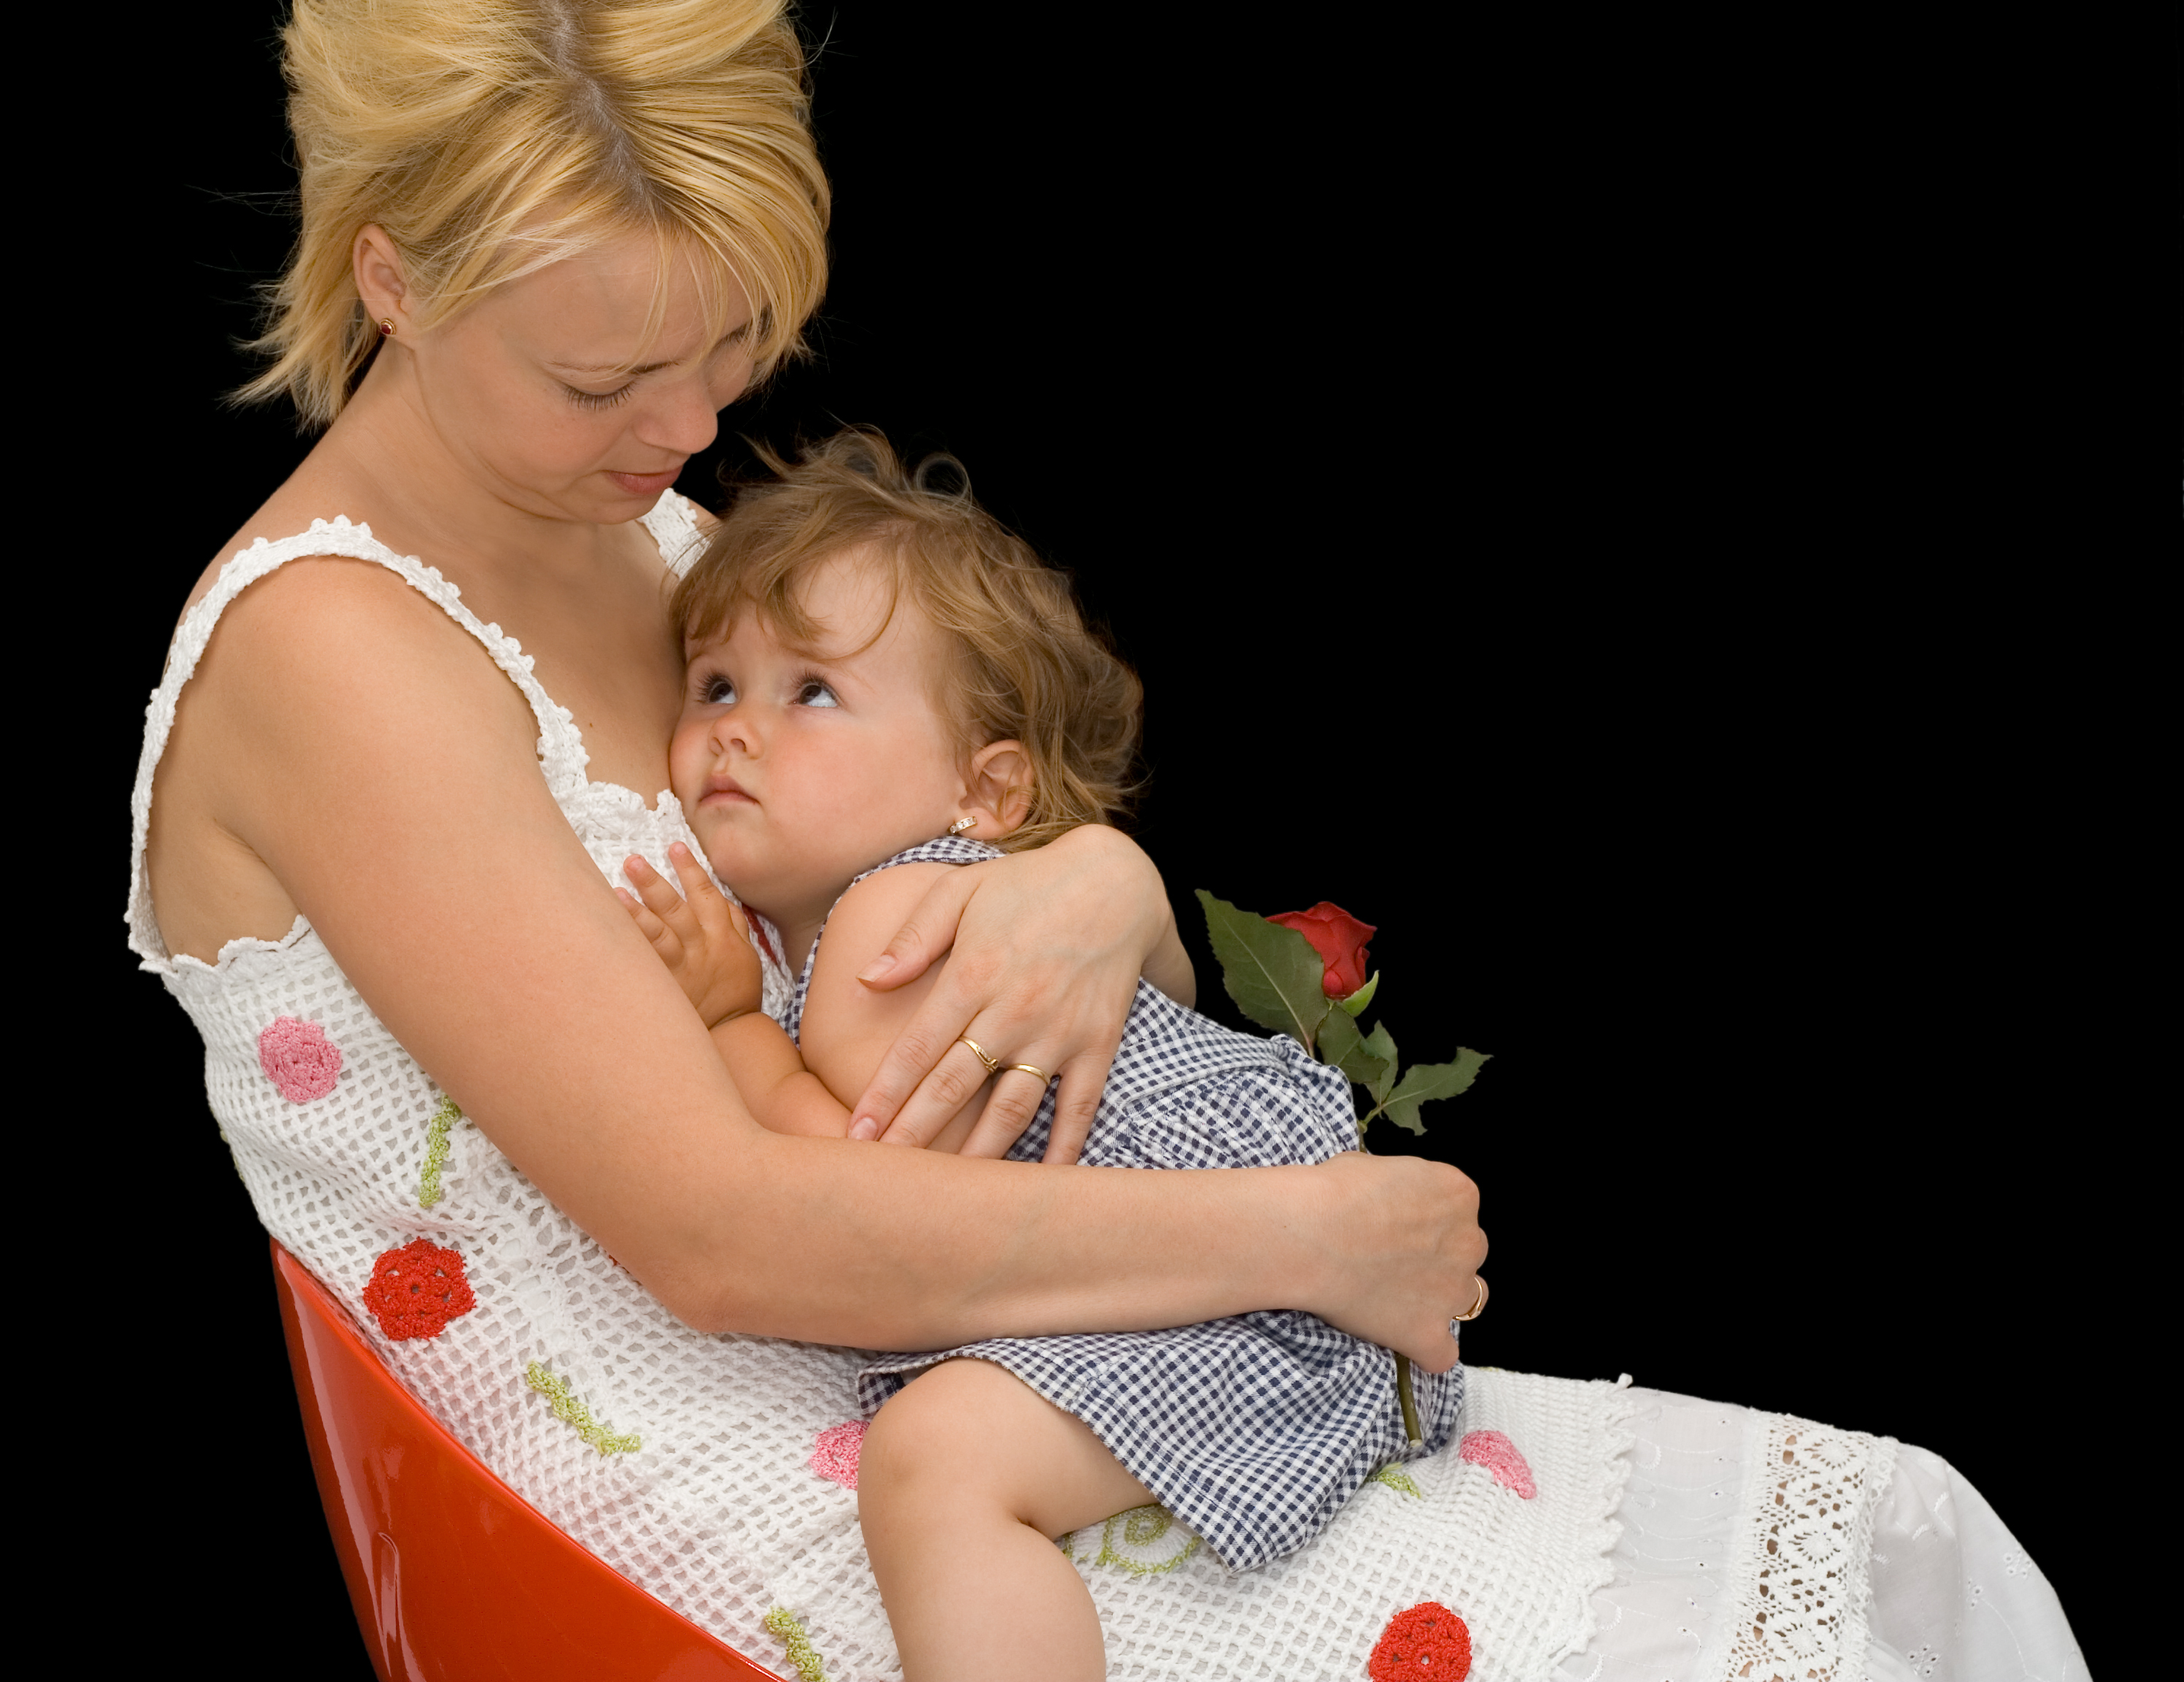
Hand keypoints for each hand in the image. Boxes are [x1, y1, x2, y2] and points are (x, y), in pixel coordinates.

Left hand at [617, 843, 763, 1027]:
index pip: (707, 896)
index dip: (691, 871)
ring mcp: (683, 968)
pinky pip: (648, 962)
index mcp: (723, 937)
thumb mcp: (747, 957)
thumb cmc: (738, 993)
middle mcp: (702, 948)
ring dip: (637, 911)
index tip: (675, 847)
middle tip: (633, 861)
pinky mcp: (667, 987)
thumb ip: (735, 926)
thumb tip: (722, 899)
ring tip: (616, 892)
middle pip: (677, 910)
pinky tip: (612, 930)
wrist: (733, 1033)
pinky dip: (632, 943)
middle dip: (655, 883)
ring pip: (660, 934)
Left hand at [846, 826, 1173, 1160]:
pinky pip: (1078, 1108)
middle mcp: (1013, 1010)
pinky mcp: (1097, 1044)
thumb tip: (866, 979)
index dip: (884, 1095)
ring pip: (1010, 1110)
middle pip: (953, 1088)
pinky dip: (1061, 1149)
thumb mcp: (961, 889)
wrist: (1116, 883)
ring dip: (975, 1155)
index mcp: (972, 974)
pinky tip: (1040, 1186)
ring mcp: (1059, 1033)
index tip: (855, 1133)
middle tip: (880, 1177)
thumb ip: (914, 935)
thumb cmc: (1026, 886)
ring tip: (945, 1195)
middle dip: (913, 1136)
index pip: (918, 1049)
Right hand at [1305, 1153, 1487, 1373]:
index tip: (1394, 1223)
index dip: (1424, 1218)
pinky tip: (1402, 1339)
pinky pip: (1443, 1354)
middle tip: (1392, 1258)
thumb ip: (1401, 1189)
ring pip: (1466, 1299)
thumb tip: (1390, 1201)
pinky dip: (1426, 1349)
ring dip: (1439, 1298)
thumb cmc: (1333, 1192)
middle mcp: (1468, 1242)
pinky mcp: (1429, 1333)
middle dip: (1437, 1256)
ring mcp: (1453, 1291)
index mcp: (1458, 1194)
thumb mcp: (1377, 1167)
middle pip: (1466, 1252)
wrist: (1311, 1236)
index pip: (1457, 1209)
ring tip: (1396, 1297)